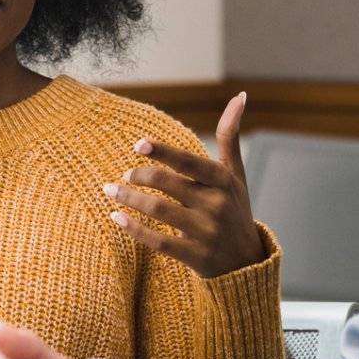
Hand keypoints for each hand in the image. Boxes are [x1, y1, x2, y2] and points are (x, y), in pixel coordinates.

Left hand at [104, 92, 266, 277]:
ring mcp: (206, 232)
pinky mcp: (195, 256)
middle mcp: (216, 205)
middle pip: (169, 185)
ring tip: (111, 190)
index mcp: (224, 181)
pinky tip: (116, 217)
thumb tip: (240, 95)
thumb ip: (231, 136)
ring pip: (159, 211)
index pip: (190, 162)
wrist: (246, 262)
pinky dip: (134, 229)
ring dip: (130, 199)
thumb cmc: (235, 209)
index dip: (164, 152)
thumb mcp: (236, 174)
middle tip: (125, 174)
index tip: (138, 144)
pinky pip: (158, 242)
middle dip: (140, 176)